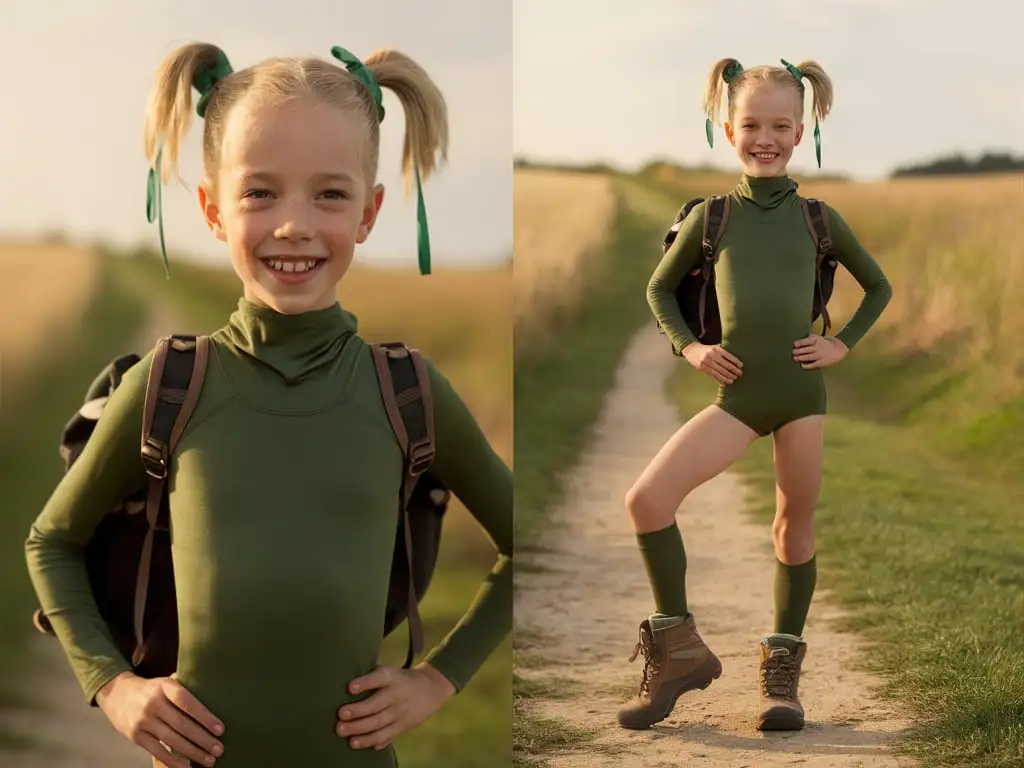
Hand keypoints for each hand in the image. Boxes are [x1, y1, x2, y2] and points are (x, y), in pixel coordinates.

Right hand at [96, 672, 224, 766]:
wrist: (117, 694)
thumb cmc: (152, 689)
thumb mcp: (166, 682)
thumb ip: (184, 690)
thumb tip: (214, 699)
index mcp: (164, 687)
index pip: (187, 702)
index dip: (204, 716)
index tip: (220, 729)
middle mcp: (153, 703)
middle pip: (182, 724)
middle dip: (203, 739)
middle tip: (219, 749)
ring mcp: (143, 721)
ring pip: (171, 740)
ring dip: (193, 752)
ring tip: (209, 760)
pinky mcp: (136, 736)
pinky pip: (157, 751)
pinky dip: (173, 762)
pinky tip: (187, 767)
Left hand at [336, 663, 455, 750]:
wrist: (431, 688)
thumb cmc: (399, 679)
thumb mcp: (389, 672)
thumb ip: (371, 678)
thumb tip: (344, 688)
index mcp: (392, 677)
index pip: (378, 678)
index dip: (365, 683)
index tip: (350, 687)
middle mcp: (397, 695)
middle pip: (376, 705)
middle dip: (357, 712)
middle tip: (340, 717)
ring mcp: (401, 712)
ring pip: (380, 725)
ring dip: (362, 732)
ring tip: (348, 738)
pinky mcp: (404, 726)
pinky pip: (388, 735)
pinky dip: (375, 741)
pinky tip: (361, 744)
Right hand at [681, 343, 742, 384]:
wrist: (691, 350)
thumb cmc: (706, 349)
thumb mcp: (714, 347)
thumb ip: (723, 351)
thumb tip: (735, 360)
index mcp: (715, 349)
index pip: (728, 356)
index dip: (735, 361)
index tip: (741, 366)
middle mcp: (711, 355)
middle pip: (725, 365)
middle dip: (733, 370)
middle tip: (740, 374)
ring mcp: (706, 362)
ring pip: (719, 372)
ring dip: (728, 377)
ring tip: (733, 379)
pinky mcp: (702, 368)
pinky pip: (713, 375)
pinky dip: (720, 380)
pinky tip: (725, 383)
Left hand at [792, 335, 847, 368]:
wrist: (841, 350)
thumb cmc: (828, 343)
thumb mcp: (821, 337)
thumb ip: (812, 339)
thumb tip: (801, 341)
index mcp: (818, 340)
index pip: (808, 341)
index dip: (801, 342)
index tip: (795, 344)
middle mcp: (819, 347)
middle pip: (806, 349)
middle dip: (798, 351)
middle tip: (793, 352)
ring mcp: (820, 355)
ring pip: (808, 357)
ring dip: (801, 358)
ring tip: (795, 358)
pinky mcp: (822, 363)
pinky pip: (813, 365)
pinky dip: (807, 365)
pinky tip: (802, 365)